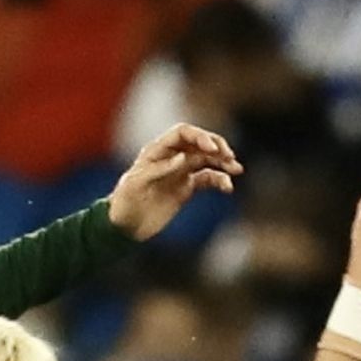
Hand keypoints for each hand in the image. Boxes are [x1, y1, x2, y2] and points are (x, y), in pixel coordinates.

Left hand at [108, 123, 241, 240]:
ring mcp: (180, 172)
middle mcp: (171, 157)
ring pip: (206, 160)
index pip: (183, 133)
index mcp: (157, 150)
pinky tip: (227, 187)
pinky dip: (219, 181)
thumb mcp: (137, 184)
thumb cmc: (125, 202)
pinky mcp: (186, 188)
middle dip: (216, 146)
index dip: (199, 137)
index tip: (213, 149)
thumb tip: (184, 157)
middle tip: (229, 156)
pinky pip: (207, 179)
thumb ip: (160, 169)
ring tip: (236, 169)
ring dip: (222, 162)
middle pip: (199, 143)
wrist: (124, 226)